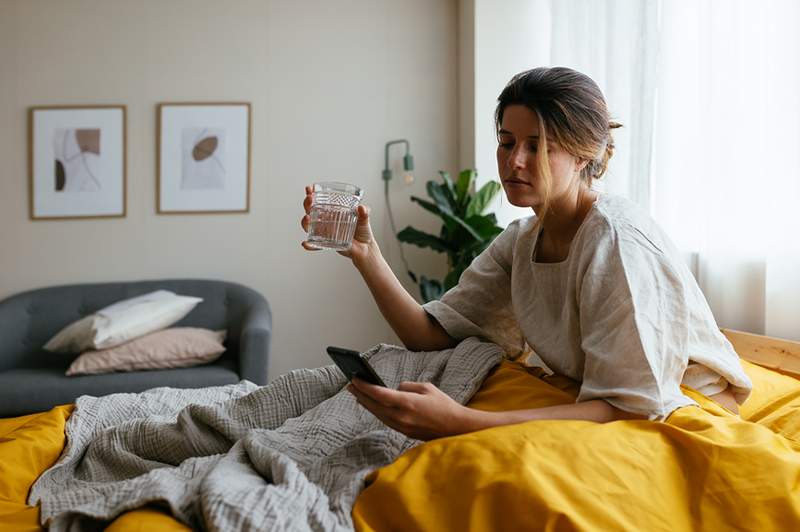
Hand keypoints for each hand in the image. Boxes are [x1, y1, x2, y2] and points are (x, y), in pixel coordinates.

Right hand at [300, 185, 378, 264]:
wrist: (365, 247)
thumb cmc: (362, 230)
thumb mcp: (364, 219)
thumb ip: (364, 213)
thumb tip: (362, 208)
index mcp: (332, 212)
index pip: (319, 201)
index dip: (312, 194)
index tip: (309, 188)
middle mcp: (325, 221)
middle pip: (310, 211)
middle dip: (307, 204)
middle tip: (310, 199)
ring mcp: (324, 232)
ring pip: (309, 226)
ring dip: (305, 222)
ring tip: (307, 218)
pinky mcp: (327, 244)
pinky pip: (315, 245)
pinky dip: (310, 245)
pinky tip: (306, 244)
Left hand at [347, 377, 470, 440]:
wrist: (456, 428)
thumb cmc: (444, 405)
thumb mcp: (426, 387)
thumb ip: (407, 386)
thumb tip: (395, 390)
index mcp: (407, 402)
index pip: (379, 394)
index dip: (364, 386)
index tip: (354, 378)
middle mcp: (401, 416)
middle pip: (374, 405)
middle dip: (360, 394)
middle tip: (350, 384)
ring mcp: (401, 426)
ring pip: (378, 414)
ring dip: (366, 404)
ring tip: (357, 394)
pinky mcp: (404, 432)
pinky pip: (385, 420)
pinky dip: (376, 411)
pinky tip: (372, 406)